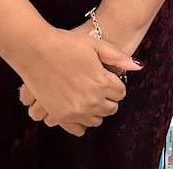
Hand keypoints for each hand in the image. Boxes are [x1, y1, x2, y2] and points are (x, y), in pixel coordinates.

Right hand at [15, 26, 141, 134]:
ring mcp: (75, 111)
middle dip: (107, 97)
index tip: (106, 77)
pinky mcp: (60, 116)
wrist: (35, 50)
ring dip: (95, 109)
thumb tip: (137, 66)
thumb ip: (117, 57)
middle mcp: (91, 100)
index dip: (114, 84)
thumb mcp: (95, 44)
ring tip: (86, 94)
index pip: (120, 93)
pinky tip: (77, 107)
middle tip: (96, 85)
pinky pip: (78, 129)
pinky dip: (80, 121)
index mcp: (102, 82)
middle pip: (111, 108)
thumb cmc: (65, 44)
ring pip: (97, 120)